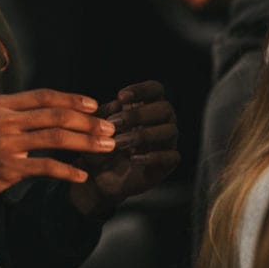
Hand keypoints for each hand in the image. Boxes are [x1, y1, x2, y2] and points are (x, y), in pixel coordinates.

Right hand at [0, 90, 116, 202]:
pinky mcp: (6, 168)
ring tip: (106, 147)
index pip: (43, 96)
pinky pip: (45, 167)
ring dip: (86, 143)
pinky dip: (67, 171)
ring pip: (56, 138)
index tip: (94, 105)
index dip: (72, 99)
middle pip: (56, 115)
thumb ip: (4, 113)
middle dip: (88, 122)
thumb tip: (32, 112)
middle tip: (111, 128)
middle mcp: (3, 120)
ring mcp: (5, 143)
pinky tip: (82, 175)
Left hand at [69, 80, 178, 215]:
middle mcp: (160, 122)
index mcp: (146, 107)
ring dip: (143, 135)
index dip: (142, 89)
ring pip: (171, 130)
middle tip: (114, 123)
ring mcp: (166, 143)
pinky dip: (152, 156)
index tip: (121, 96)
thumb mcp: (96, 126)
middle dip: (139, 114)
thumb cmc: (100, 145)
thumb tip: (116, 105)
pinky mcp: (166, 165)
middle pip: (165, 108)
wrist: (98, 178)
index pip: (156, 89)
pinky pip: (172, 156)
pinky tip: (133, 158)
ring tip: (118, 143)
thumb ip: (105, 113)